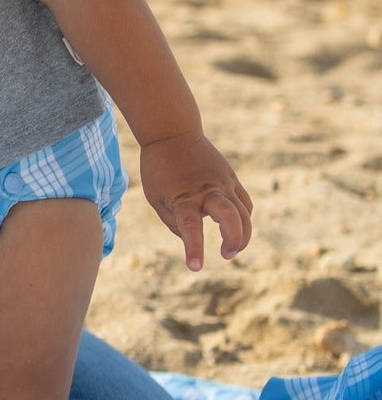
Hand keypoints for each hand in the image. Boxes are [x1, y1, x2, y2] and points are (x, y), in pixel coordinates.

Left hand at [139, 132, 252, 270]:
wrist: (172, 132)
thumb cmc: (159, 168)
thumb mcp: (155, 197)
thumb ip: (173, 222)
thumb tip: (191, 239)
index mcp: (184, 196)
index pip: (190, 226)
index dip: (193, 248)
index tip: (194, 267)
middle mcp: (207, 190)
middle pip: (230, 216)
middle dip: (234, 239)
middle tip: (226, 254)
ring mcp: (223, 183)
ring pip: (244, 213)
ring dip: (243, 235)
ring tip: (230, 249)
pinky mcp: (231, 178)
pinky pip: (245, 203)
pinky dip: (243, 219)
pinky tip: (235, 229)